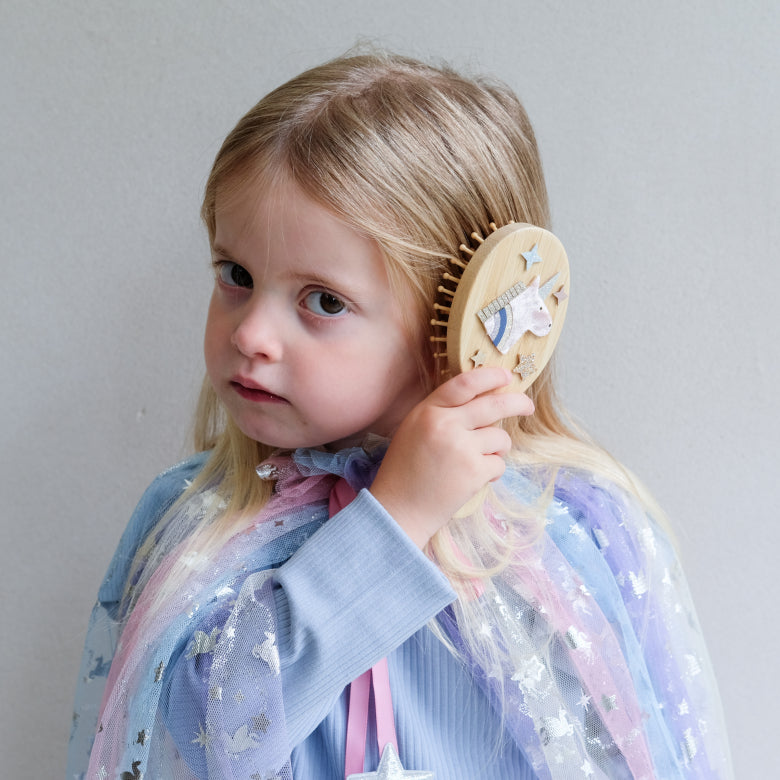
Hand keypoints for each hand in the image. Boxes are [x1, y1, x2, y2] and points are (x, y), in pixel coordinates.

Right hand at [369, 367, 533, 547]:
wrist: (398, 509)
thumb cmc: (405, 471)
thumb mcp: (414, 430)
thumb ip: (443, 413)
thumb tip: (485, 400)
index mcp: (427, 411)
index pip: (465, 384)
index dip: (490, 376)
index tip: (506, 376)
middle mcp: (445, 424)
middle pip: (494, 405)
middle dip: (517, 402)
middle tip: (527, 406)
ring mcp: (461, 447)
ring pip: (500, 437)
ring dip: (497, 449)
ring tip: (478, 461)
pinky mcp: (474, 471)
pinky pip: (499, 463)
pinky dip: (492, 471)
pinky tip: (474, 479)